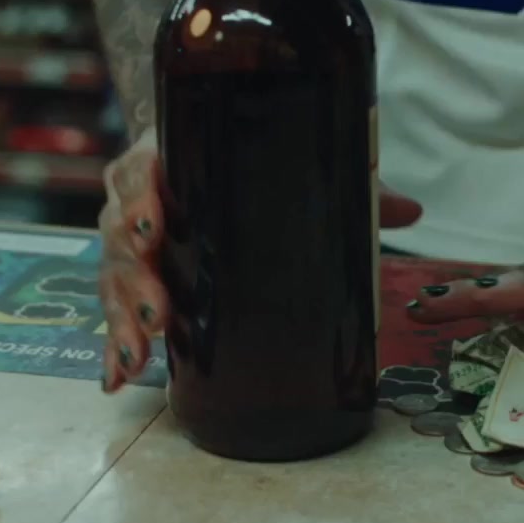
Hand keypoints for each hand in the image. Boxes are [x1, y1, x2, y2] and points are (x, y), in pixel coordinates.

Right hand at [97, 128, 423, 391]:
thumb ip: (348, 182)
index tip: (155, 225)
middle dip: (133, 275)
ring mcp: (130, 240)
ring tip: (138, 355)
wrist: (201, 145)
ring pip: (112, 274)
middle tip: (158, 309)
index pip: (141, 168)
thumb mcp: (292, 160)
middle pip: (119, 232)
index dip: (141, 197)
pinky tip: (117, 377)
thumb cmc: (248, 155)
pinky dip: (114, 344)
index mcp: (168, 154)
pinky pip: (113, 308)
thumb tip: (411, 210)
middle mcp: (138, 198)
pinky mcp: (131, 277)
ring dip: (121, 318)